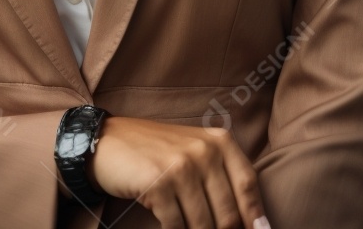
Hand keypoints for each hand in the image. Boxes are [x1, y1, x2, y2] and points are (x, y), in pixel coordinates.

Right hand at [85, 115, 269, 228]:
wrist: (108, 142)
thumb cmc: (156, 153)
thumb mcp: (194, 155)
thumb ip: (222, 182)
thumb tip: (254, 225)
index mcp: (219, 141)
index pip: (249, 185)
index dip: (255, 217)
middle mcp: (204, 150)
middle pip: (228, 213)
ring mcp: (181, 166)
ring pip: (204, 225)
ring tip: (186, 227)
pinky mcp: (159, 183)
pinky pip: (177, 227)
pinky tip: (167, 225)